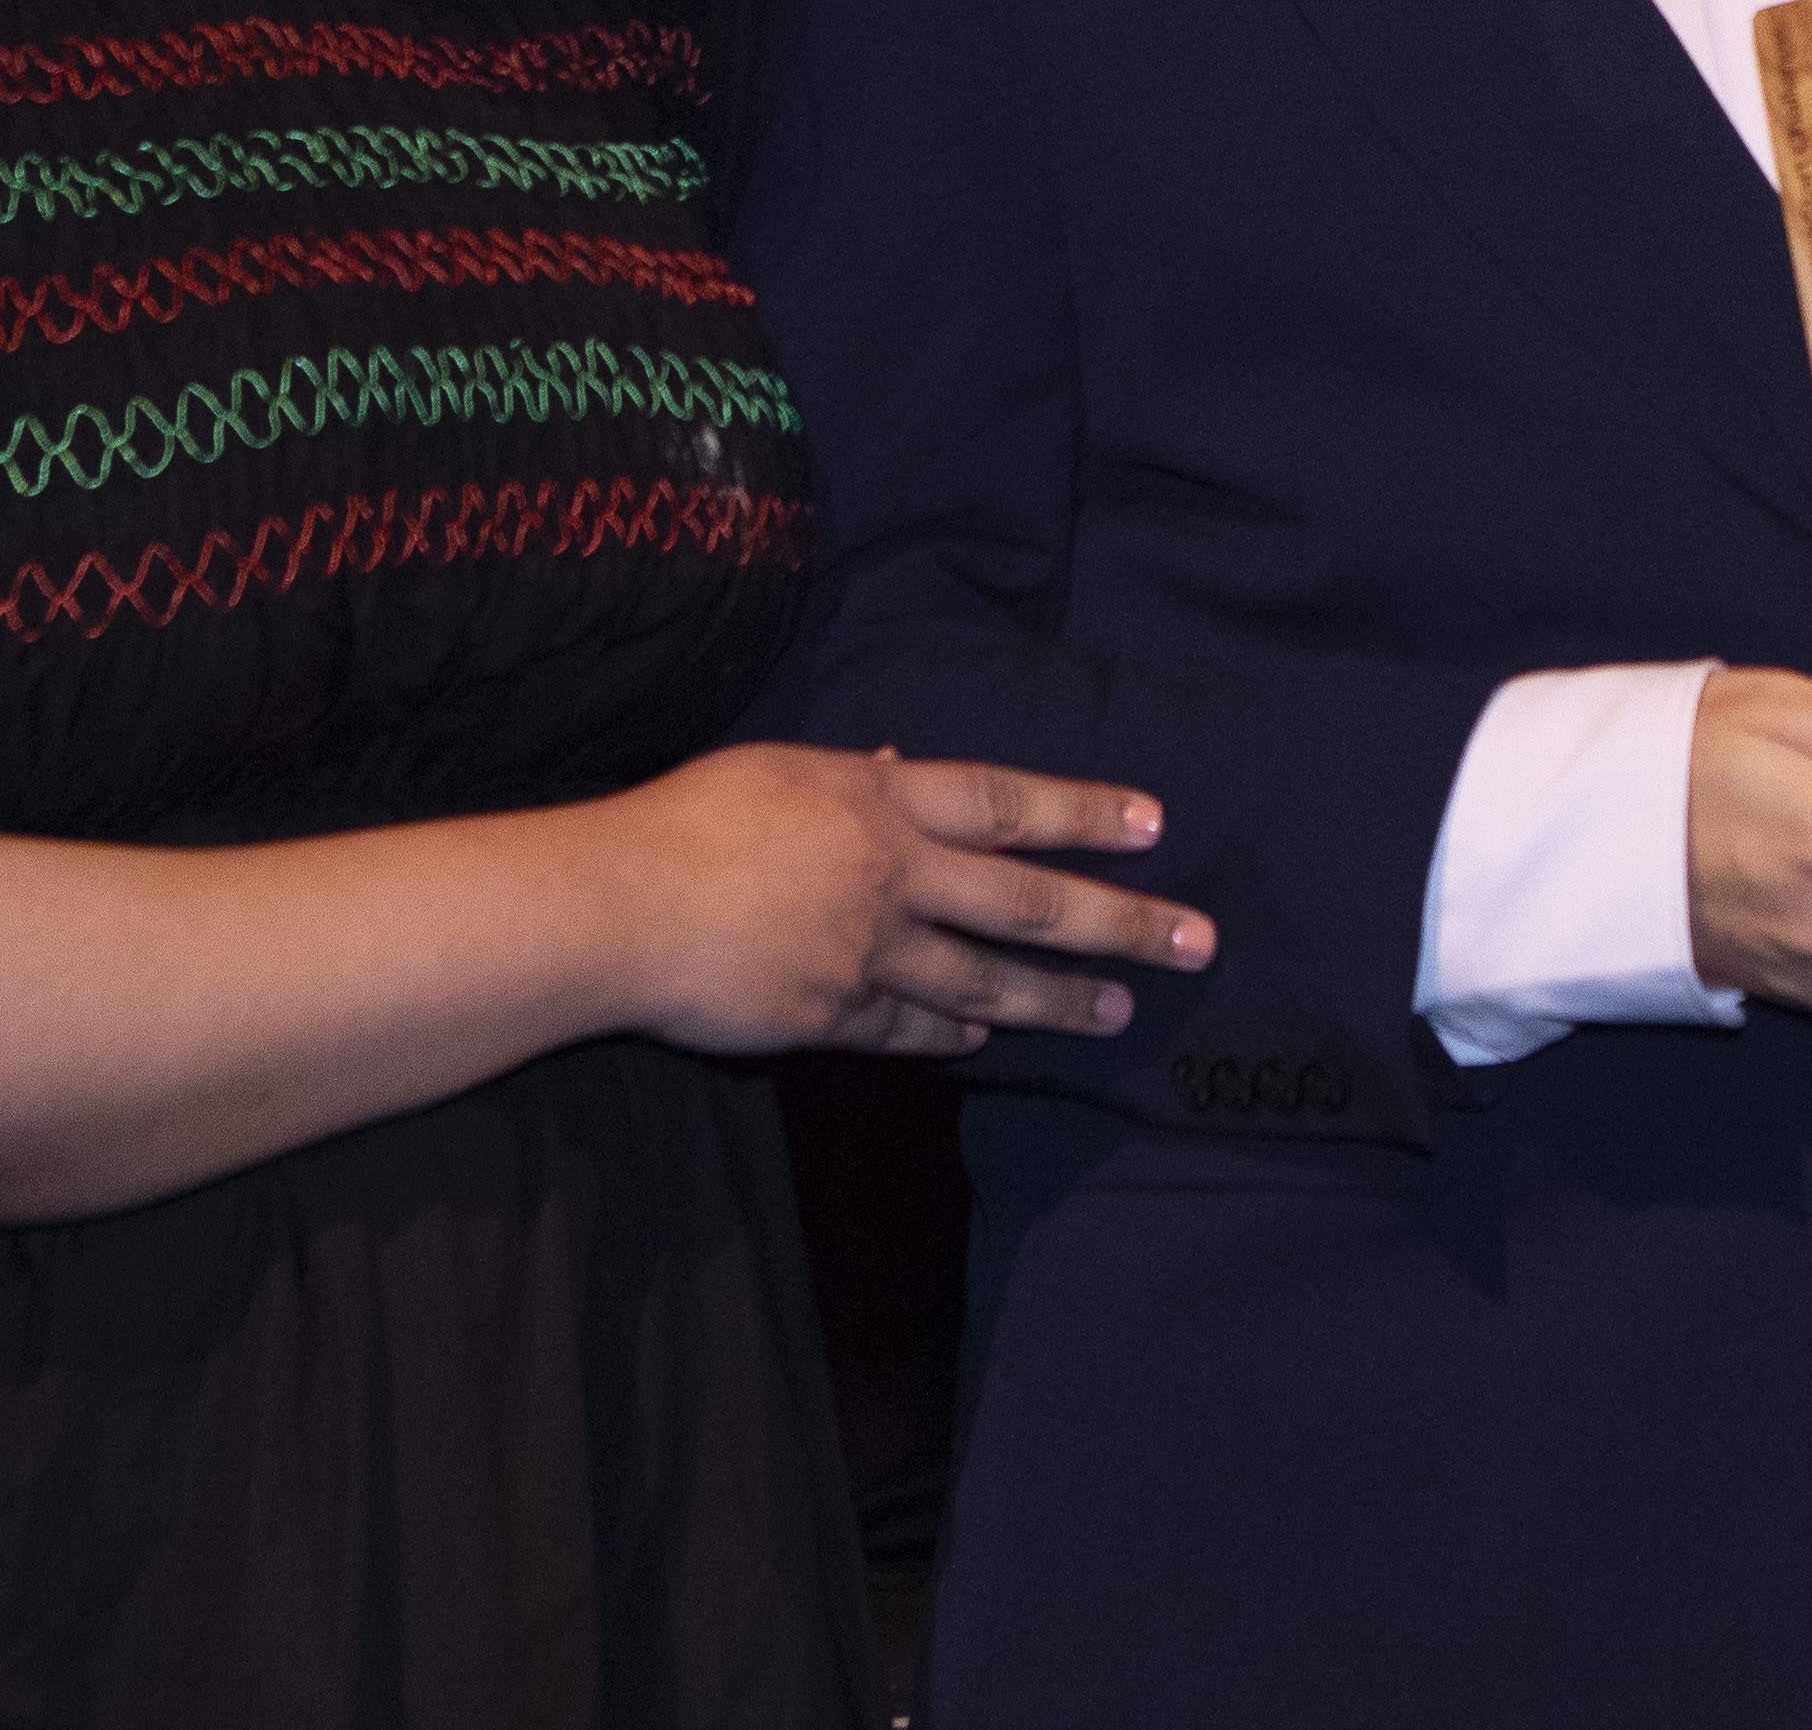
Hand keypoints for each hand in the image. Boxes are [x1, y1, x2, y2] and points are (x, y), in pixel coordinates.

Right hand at [592, 745, 1211, 1059]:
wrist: (617, 906)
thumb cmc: (685, 822)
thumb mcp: (776, 772)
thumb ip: (847, 780)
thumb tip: (895, 769)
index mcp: (880, 804)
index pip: (1006, 803)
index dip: (1084, 813)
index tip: (1154, 826)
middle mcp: (893, 877)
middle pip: (1029, 903)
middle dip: (1121, 924)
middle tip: (1194, 943)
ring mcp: (869, 954)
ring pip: (986, 982)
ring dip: (1058, 1001)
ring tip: (1117, 1012)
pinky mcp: (833, 1017)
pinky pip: (910, 1031)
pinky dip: (953, 1037)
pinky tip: (987, 1043)